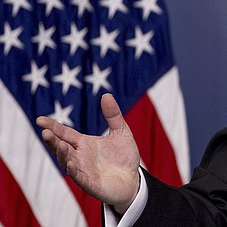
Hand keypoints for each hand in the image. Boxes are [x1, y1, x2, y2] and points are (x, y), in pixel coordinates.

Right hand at [36, 93, 140, 213]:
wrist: (133, 179)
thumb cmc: (123, 156)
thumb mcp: (121, 132)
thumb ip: (113, 115)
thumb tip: (106, 95)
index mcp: (84, 143)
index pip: (65, 133)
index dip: (53, 127)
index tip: (40, 119)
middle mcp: (79, 156)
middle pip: (61, 147)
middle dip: (53, 140)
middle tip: (45, 132)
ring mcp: (83, 170)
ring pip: (67, 162)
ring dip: (62, 154)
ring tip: (60, 145)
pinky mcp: (90, 183)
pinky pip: (79, 177)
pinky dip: (74, 171)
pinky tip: (71, 163)